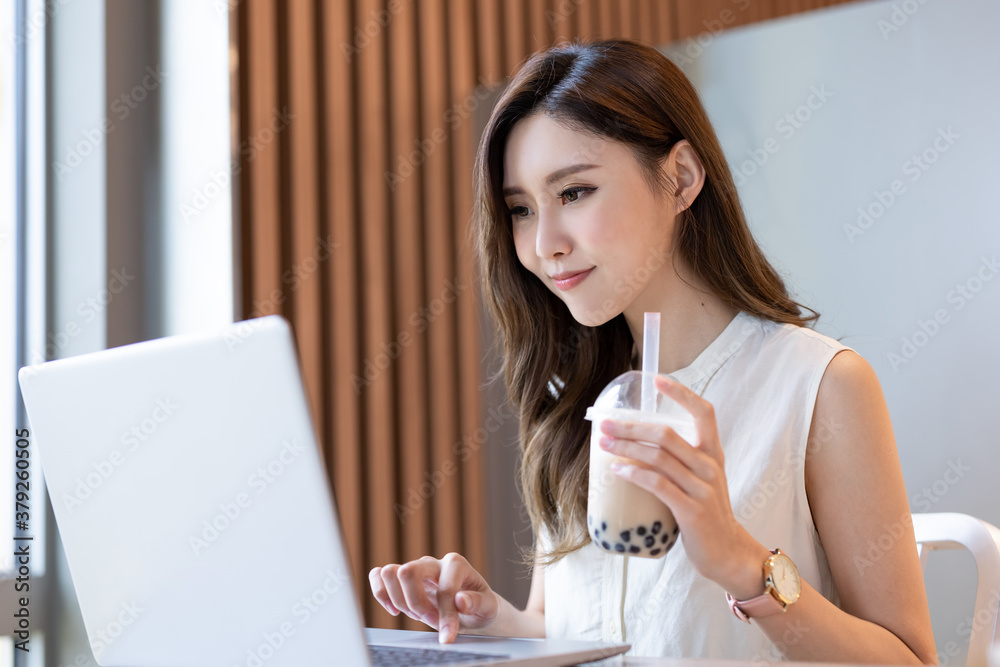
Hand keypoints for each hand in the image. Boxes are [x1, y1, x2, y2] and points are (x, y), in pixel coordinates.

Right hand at [369, 552, 499, 642]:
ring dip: (400, 601)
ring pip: (390, 572)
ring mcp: (415, 567)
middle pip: (407, 572)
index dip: (445, 616)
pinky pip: (378, 575)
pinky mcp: (402, 577)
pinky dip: (381, 593)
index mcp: (456, 564)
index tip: (448, 637)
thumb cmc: (479, 605)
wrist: (471, 606)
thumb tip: (460, 600)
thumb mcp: (487, 606)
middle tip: (430, 620)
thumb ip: (476, 602)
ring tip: (417, 614)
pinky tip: (394, 609)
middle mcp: (433, 562)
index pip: (443, 589)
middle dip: (416, 604)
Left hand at [597, 375, 767, 593]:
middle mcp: (710, 466)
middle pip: (666, 434)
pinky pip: (658, 484)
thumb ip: (679, 461)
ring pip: (658, 457)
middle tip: (605, 424)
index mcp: (713, 453)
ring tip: (604, 445)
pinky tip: (618, 470)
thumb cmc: (706, 513)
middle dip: (631, 426)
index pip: (704, 412)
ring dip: (626, 447)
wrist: (727, 552)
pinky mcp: (691, 510)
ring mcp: (702, 488)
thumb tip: (637, 444)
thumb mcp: (700, 480)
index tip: (657, 380)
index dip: (681, 393)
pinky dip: (635, 474)